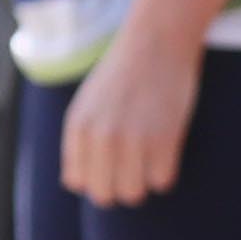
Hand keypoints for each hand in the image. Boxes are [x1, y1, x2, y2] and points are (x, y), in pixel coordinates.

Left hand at [63, 21, 204, 205]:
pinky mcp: (165, 138)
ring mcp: (132, 138)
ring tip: (149, 160)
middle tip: (133, 168)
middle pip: (104, 196)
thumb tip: (74, 184)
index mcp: (77, 128)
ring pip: (133, 194)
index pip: (77, 182)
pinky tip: (166, 152)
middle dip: (118, 188)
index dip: (96, 178)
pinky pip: (162, 182)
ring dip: (143, 183)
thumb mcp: (85, 105)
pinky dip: (165, 172)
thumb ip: (77, 142)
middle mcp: (100, 137)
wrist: (155, 43)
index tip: (110, 162)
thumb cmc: (122, 78)